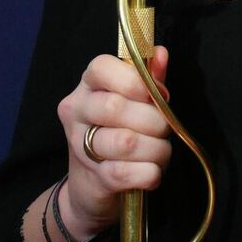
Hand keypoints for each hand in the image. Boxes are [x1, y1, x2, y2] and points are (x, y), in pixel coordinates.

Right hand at [55, 46, 172, 237]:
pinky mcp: (93, 177)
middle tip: (163, 128)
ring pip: (125, 142)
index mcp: (87, 86)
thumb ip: (148, 78)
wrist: (92, 187)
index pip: (101, 67)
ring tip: (160, 151)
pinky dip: (149, 172)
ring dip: (156, 148)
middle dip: (153, 119)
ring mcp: (80, 145)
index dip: (135, 79)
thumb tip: (161, 53)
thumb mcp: (133, 102)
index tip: (157, 93)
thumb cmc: (118, 134)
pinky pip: (125, 172)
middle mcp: (77, 112)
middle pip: (115, 107)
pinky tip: (153, 171)